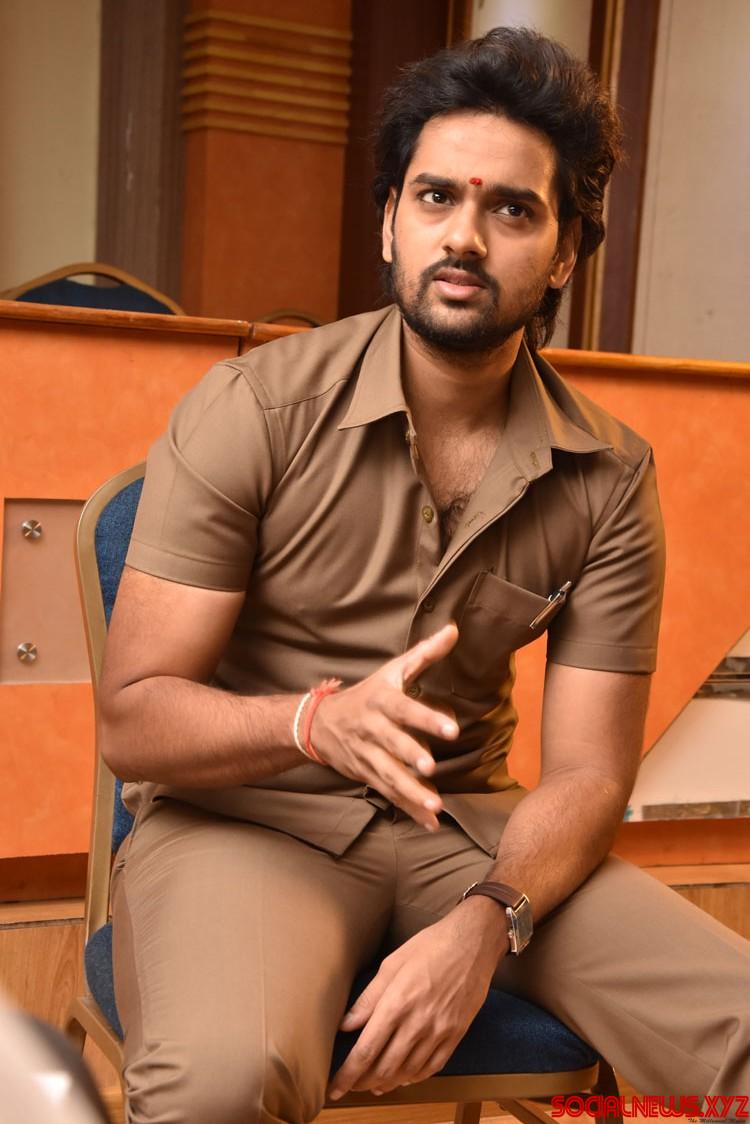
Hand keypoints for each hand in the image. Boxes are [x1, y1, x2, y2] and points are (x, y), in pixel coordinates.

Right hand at [312, 624, 459, 830]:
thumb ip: (425, 653)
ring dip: (411, 791)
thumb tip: (455, 629)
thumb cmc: (368, 693)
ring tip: (435, 805)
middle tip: (430, 768)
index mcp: (382, 701)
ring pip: (389, 774)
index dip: (427, 718)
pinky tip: (431, 822)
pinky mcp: (367, 775)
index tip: (450, 729)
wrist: (318, 722)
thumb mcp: (392, 671)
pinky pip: (388, 793)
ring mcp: (367, 755)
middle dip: (410, 756)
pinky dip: (409, 809)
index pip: (405, 709)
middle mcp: (372, 729)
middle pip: (392, 744)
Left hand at [327, 897, 507, 1098]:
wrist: (473, 943)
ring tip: (373, 1085)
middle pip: (385, 1067)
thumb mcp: (393, 963)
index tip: (335, 1087)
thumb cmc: (430, 946)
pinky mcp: (456, 1035)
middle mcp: (418, 1023)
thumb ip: (369, 998)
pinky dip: (415, 1077)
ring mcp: (439, 1032)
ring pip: (408, 1071)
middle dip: (363, 1082)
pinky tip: (404, 1077)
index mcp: (397, 1003)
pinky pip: (433, 1066)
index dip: (348, 1074)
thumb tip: (346, 1024)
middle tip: (351, 1086)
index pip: (366, 1050)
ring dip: (388, 1083)